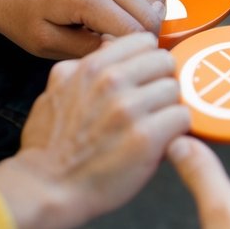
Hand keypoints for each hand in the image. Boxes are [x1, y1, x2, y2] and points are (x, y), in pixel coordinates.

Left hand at [0, 0, 167, 58]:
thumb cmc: (23, 19)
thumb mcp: (50, 46)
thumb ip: (89, 50)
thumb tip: (123, 48)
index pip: (135, 29)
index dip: (137, 49)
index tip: (125, 56)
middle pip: (151, 10)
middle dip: (147, 33)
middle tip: (129, 45)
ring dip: (150, 13)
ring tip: (130, 27)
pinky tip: (130, 8)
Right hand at [0, 34, 189, 228]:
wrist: (46, 187)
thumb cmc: (51, 144)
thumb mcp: (57, 88)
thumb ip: (84, 65)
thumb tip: (110, 47)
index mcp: (92, 67)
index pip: (144, 41)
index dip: (149, 60)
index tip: (146, 77)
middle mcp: (112, 82)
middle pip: (166, 63)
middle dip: (162, 82)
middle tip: (153, 104)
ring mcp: (130, 109)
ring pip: (176, 90)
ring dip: (169, 108)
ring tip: (156, 124)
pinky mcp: (146, 138)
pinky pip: (183, 118)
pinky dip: (177, 131)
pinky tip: (162, 140)